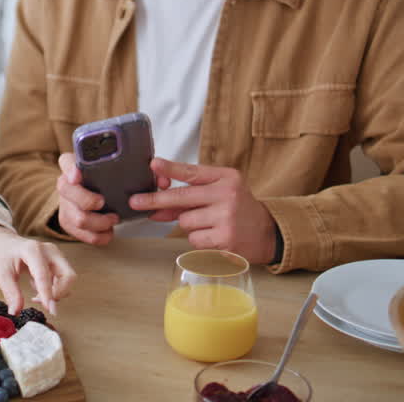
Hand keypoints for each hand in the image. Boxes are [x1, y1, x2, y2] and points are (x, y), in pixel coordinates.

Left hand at [0, 224, 75, 315]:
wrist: (2, 241)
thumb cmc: (1, 255)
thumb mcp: (1, 274)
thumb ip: (11, 293)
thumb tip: (16, 313)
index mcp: (32, 250)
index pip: (44, 275)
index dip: (48, 294)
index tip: (50, 310)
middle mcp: (49, 250)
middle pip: (68, 275)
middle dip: (59, 293)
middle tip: (39, 301)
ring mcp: (55, 254)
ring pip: (68, 278)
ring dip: (56, 292)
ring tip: (36, 295)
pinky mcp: (56, 260)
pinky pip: (63, 278)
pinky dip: (55, 289)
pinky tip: (38, 288)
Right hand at [54, 152, 119, 245]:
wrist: (90, 192)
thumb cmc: (99, 177)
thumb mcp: (103, 164)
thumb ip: (111, 159)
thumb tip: (136, 157)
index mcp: (71, 166)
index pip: (66, 162)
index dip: (70, 170)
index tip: (78, 176)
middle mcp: (64, 184)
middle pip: (69, 194)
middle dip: (89, 201)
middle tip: (104, 202)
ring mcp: (64, 205)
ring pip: (79, 219)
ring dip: (101, 222)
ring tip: (114, 218)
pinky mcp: (67, 223)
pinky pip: (83, 235)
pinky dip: (100, 236)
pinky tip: (108, 230)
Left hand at [129, 158, 278, 263]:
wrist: (267, 233)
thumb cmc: (238, 208)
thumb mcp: (221, 191)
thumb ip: (191, 193)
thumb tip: (156, 206)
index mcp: (226, 178)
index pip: (193, 172)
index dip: (171, 169)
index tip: (153, 164)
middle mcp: (227, 195)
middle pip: (182, 197)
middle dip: (154, 200)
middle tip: (135, 202)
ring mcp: (226, 218)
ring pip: (185, 221)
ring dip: (190, 224)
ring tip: (210, 223)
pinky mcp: (225, 239)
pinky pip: (194, 239)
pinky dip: (198, 239)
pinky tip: (214, 236)